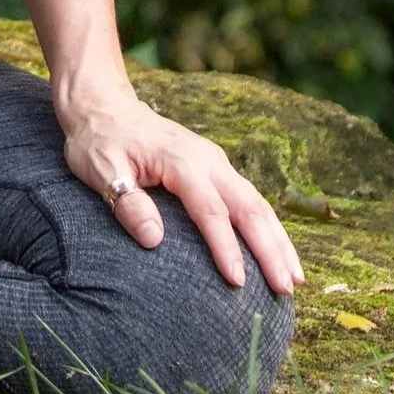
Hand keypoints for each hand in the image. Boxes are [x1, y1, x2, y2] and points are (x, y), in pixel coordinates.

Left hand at [61, 94, 303, 296]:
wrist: (103, 105)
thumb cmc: (98, 141)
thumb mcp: (101, 170)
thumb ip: (128, 202)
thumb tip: (155, 239)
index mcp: (180, 161)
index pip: (211, 211)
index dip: (226, 248)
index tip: (238, 283)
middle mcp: (207, 160)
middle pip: (248, 207)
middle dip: (270, 249)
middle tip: (286, 288)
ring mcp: (216, 163)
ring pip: (258, 203)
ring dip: (278, 240)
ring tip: (296, 278)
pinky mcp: (217, 169)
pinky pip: (250, 199)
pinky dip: (269, 227)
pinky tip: (279, 252)